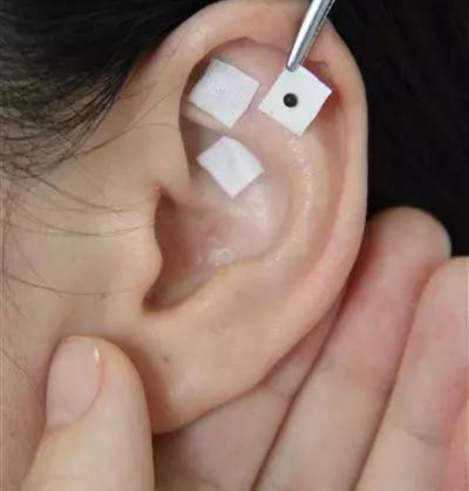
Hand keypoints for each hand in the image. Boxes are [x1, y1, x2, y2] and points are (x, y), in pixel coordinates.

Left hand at [21, 209, 466, 490]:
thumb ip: (81, 477)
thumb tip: (85, 364)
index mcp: (157, 490)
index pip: (210, 396)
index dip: (257, 321)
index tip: (292, 247)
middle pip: (305, 406)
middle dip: (358, 318)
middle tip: (394, 232)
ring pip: (371, 442)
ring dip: (419, 363)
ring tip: (447, 275)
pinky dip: (451, 439)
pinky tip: (467, 371)